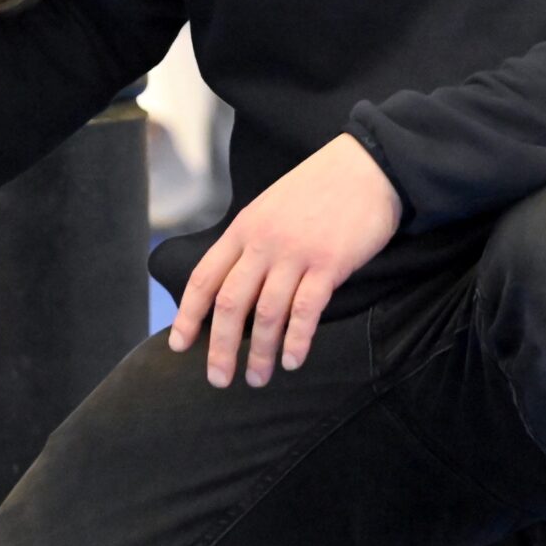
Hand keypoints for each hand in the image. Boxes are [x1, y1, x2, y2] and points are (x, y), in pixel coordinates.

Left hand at [170, 134, 401, 388]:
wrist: (367, 165)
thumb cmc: (320, 189)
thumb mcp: (271, 207)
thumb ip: (252, 243)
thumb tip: (236, 287)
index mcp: (244, 228)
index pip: (204, 278)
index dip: (188, 315)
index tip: (178, 345)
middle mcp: (263, 242)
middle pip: (230, 303)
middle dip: (219, 347)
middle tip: (218, 380)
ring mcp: (296, 253)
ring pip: (266, 314)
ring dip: (259, 353)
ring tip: (257, 379)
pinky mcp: (329, 264)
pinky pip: (305, 311)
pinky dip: (296, 341)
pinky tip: (292, 361)